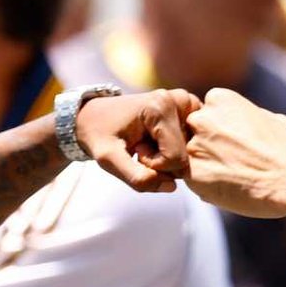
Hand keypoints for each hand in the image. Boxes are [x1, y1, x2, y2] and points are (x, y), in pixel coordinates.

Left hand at [75, 89, 200, 191]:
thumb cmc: (99, 134)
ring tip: (145, 142)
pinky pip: (191, 146)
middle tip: (139, 146)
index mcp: (161, 106)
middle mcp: (181, 100)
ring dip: (166, 156)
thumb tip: (171, 186)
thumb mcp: (107, 158)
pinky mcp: (191, 110)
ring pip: (190, 153)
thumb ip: (135, 177)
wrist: (94, 116)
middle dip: (161, 161)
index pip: (175, 158)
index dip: (153, 165)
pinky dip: (173, 150)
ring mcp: (189, 104)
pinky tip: (156, 141)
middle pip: (185, 156)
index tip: (135, 149)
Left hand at [183, 88, 285, 217]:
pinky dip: (203, 183)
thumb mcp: (269, 118)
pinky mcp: (191, 173)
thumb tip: (241, 118)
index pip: (204, 112)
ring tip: (230, 175)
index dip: (216, 129)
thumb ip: (245, 115)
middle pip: (191, 132)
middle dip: (205, 145)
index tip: (232, 141)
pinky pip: (189, 177)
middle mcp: (200, 119)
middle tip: (229, 159)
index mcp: (218, 99)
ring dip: (203, 164)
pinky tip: (225, 186)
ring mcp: (193, 146)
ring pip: (188, 155)